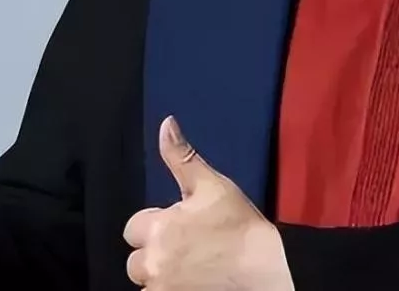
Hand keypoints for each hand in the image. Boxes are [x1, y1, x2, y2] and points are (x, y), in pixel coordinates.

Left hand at [124, 116, 294, 290]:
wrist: (265, 275)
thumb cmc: (241, 228)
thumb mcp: (214, 185)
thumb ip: (182, 157)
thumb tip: (166, 124)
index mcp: (159, 227)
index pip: (134, 227)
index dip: (154, 226)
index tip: (178, 227)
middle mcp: (153, 262)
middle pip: (136, 261)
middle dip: (155, 255)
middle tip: (186, 250)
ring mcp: (162, 289)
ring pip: (148, 283)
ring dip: (162, 277)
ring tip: (193, 269)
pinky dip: (172, 290)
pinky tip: (195, 283)